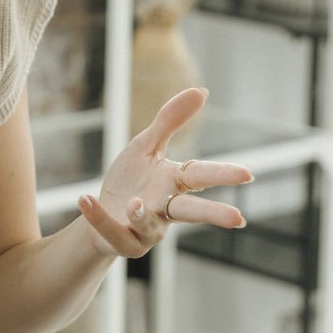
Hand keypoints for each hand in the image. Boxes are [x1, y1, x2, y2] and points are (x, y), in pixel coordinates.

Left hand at [77, 87, 253, 260]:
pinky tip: (85, 199)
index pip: (200, 176)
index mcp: (174, 184)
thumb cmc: (131, 180)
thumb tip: (201, 90)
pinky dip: (98, 216)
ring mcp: (146, 229)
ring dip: (142, 215)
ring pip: (149, 226)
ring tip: (134, 203)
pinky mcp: (122, 242)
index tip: (247, 174)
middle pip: (191, 211)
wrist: (97, 215)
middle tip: (237, 219)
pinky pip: (112, 230)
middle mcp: (165, 209)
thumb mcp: (147, 146)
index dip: (222, 175)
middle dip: (213, 213)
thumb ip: (170, 121)